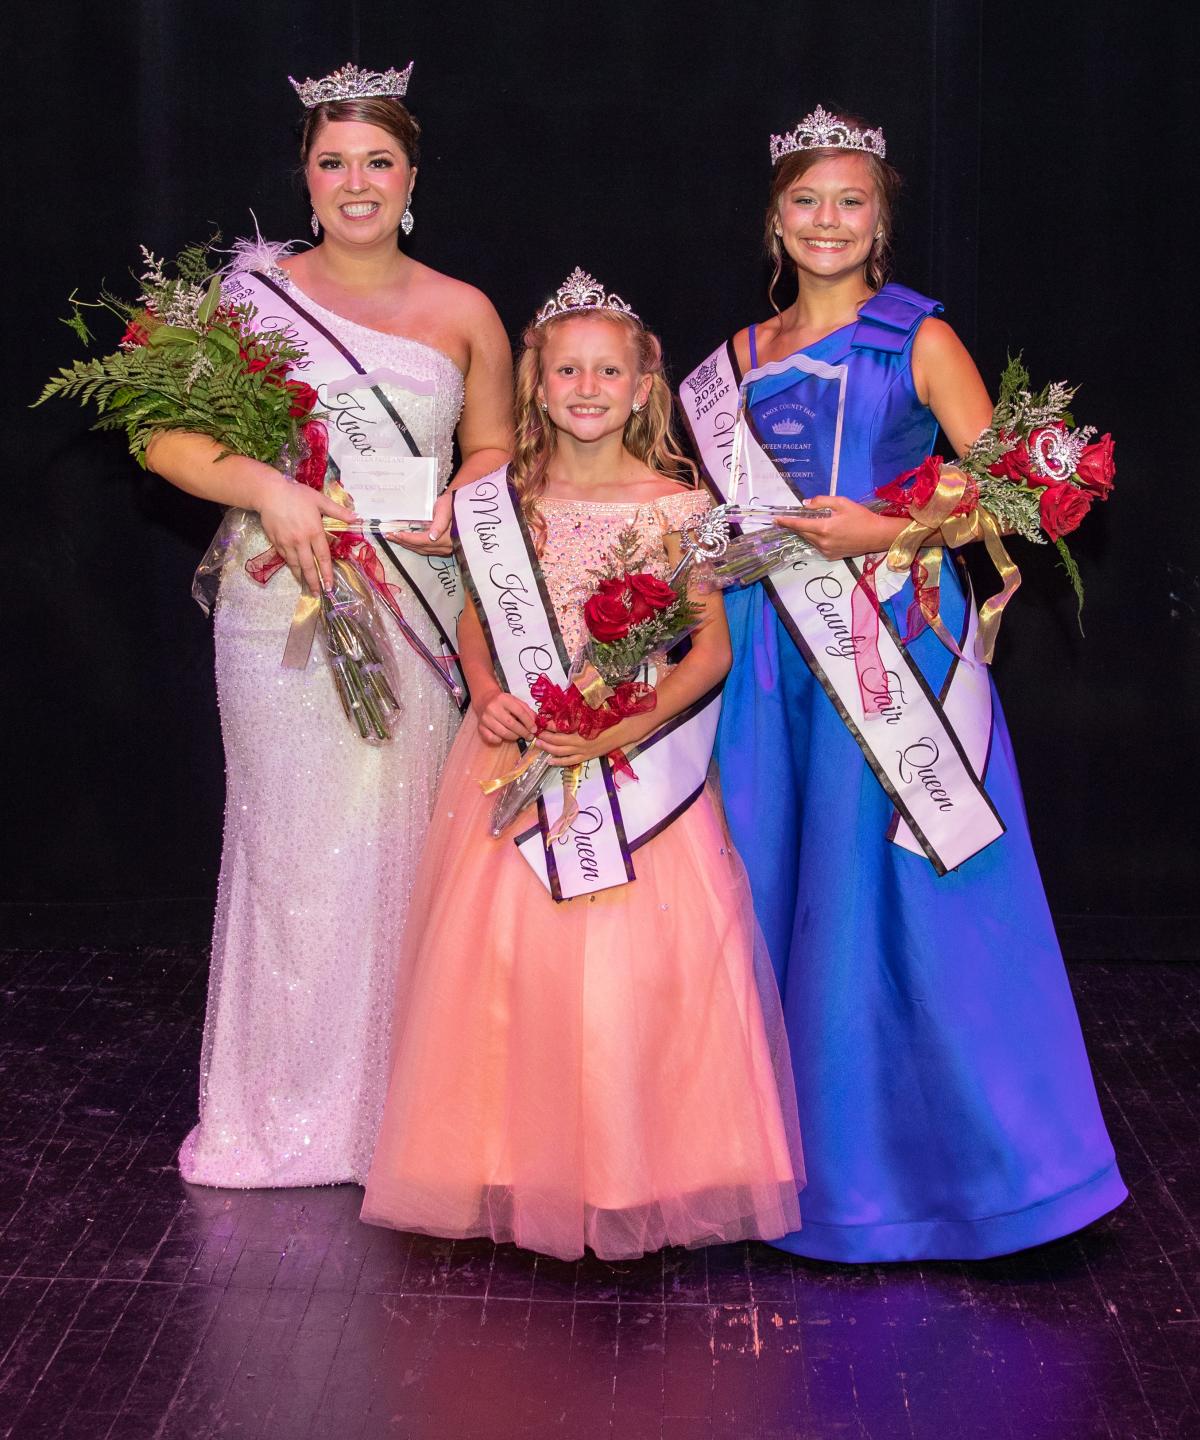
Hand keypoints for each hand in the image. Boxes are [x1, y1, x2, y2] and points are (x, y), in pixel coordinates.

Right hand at [258, 481, 355, 592]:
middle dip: (314, 582)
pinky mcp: (275, 542)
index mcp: (314, 532)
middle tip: (318, 593)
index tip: (329, 585)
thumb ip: (338, 511)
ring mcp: (287, 543)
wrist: (269, 493)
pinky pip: (284, 557)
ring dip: (301, 577)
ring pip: (295, 564)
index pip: (323, 557)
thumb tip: (356, 518)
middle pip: (308, 566)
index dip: (326, 573)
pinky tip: (294, 570)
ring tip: (306, 586)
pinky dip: (290, 565)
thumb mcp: (319, 500)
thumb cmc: (296, 494)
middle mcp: (301, 541)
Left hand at [385, 490, 453, 556]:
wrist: (460, 506)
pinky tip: (406, 541)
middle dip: (404, 542)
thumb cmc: (452, 505)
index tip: (397, 534)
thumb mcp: (445, 509)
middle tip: (390, 536)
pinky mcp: (442, 548)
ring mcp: (445, 549)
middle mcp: (446, 546)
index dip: (409, 538)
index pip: (424, 540)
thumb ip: (440, 523)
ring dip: (407, 544)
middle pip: (421, 547)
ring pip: (422, 550)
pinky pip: (425, 549)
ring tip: (394, 538)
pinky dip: (414, 545)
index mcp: (448, 537)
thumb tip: (432, 536)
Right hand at [475, 687, 536, 745]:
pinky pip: (491, 738)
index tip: (534, 729)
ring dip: (514, 737)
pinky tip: (503, 738)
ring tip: (519, 736)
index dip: (528, 722)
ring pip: (502, 732)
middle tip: (529, 736)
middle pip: (511, 723)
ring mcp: (485, 718)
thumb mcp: (516, 701)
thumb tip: (535, 723)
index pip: (519, 712)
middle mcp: (493, 708)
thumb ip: (526, 710)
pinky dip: (499, 740)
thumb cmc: (503, 702)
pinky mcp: (480, 727)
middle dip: (523, 732)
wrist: (485, 700)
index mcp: (503, 699)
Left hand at [536, 720, 638, 768]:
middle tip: (535, 732)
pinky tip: (549, 761)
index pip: (561, 727)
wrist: (624, 731)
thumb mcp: (594, 712)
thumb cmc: (610, 718)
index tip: (541, 719)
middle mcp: (581, 742)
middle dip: (545, 737)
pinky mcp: (587, 757)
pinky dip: (558, 762)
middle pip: (557, 741)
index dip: (549, 724)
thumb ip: (579, 712)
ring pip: (561, 752)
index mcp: (582, 729)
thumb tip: (564, 707)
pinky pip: (570, 762)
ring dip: (548, 748)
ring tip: (538, 744)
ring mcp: (583, 751)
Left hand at [775, 495, 903, 561]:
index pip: (799, 525)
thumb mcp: (842, 503)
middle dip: (794, 526)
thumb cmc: (861, 517)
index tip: (775, 519)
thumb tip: (806, 504)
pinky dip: (816, 538)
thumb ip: (822, 502)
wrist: (877, 535)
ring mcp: (826, 551)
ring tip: (806, 523)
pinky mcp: (831, 556)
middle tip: (787, 519)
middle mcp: (822, 542)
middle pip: (802, 533)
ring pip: (809, 540)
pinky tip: (821, 532)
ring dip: (806, 532)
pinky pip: (818, 546)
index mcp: (824, 528)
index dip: (786, 522)